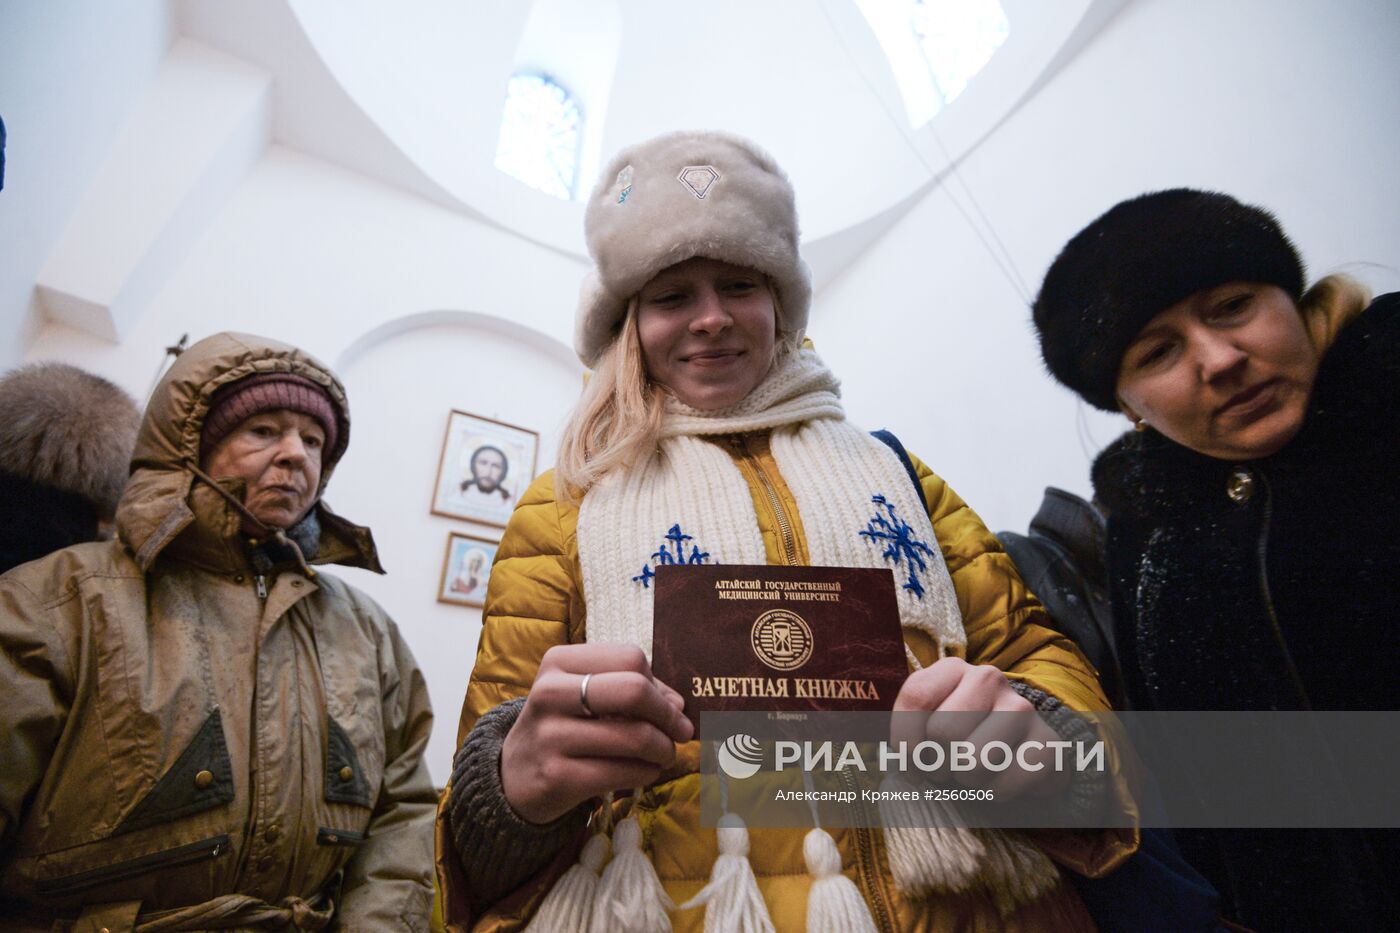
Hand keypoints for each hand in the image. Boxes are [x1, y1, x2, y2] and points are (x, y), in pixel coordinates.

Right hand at [500, 643, 694, 823]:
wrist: (513, 776)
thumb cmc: (562, 726)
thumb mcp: (584, 695)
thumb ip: (632, 690)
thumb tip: (678, 705)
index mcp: (558, 662)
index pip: (631, 658)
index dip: (658, 685)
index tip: (669, 707)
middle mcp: (549, 693)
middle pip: (633, 690)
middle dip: (668, 715)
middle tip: (681, 732)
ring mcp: (550, 736)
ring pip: (635, 736)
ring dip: (664, 749)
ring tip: (665, 755)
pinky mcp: (557, 777)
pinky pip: (623, 772)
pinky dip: (647, 773)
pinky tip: (646, 772)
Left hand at [892, 657, 1067, 798]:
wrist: (1023, 751)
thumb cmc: (964, 737)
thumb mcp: (929, 723)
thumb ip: (907, 734)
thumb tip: (902, 764)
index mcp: (953, 668)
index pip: (916, 697)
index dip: (905, 740)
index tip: (911, 761)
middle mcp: (988, 679)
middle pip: (943, 732)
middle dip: (937, 764)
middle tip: (946, 768)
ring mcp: (1022, 708)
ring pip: (971, 762)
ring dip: (965, 781)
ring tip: (973, 773)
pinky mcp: (1047, 743)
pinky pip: (1003, 785)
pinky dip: (993, 794)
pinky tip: (999, 780)